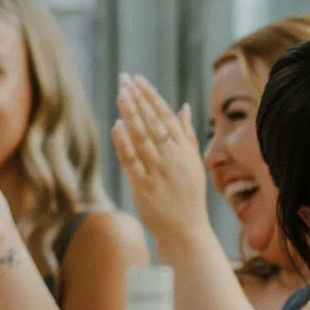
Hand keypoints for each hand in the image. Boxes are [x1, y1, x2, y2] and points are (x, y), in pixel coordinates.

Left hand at [111, 74, 209, 246]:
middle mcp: (172, 158)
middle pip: (153, 123)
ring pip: (142, 138)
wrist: (186, 230)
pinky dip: (124, 143)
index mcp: (184, 150)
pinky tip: (116, 126)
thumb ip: (187, 134)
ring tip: (120, 94)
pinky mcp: (143, 187)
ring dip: (131, 115)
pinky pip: (132, 161)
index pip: (166, 117)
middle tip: (124, 79)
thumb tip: (183, 106)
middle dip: (138, 99)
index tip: (138, 79)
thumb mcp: (193, 163)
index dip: (151, 97)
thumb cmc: (188, 196)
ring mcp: (158, 172)